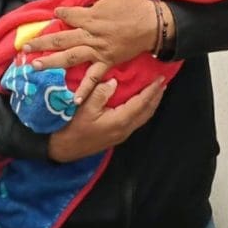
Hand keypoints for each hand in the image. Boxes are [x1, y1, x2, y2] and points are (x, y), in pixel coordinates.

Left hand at [25, 0, 170, 102]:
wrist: (152, 25)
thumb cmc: (133, 6)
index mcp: (91, 17)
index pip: (68, 14)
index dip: (60, 13)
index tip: (55, 12)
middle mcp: (90, 35)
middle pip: (62, 39)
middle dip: (42, 43)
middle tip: (25, 48)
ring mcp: (98, 51)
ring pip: (70, 57)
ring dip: (52, 62)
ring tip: (35, 67)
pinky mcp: (106, 62)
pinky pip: (94, 77)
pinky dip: (84, 89)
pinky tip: (73, 99)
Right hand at [47, 76, 165, 162]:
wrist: (65, 148)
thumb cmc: (73, 127)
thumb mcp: (85, 107)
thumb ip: (101, 93)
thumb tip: (114, 82)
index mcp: (120, 120)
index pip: (141, 103)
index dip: (152, 90)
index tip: (160, 79)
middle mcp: (125, 129)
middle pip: (147, 112)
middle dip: (156, 97)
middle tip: (162, 83)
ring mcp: (122, 134)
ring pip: (143, 118)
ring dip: (151, 104)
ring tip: (156, 92)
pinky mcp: (117, 136)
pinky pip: (136, 121)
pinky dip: (143, 110)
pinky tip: (141, 104)